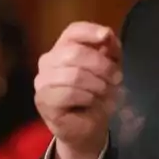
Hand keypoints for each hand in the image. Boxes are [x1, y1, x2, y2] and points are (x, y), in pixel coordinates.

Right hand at [35, 21, 121, 158]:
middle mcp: (48, 60)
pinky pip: (68, 94)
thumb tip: (107, 35)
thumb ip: (110, 50)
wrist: (88, 127)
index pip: (73, 31)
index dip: (90, 31)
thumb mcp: (110, 69)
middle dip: (101, 65)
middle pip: (74, 52)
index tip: (107, 36)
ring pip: (72, 75)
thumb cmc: (97, 94)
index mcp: (63, 48)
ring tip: (104, 93)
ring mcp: (42, 81)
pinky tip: (91, 103)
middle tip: (116, 78)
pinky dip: (86, 98)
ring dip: (96, 85)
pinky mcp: (43, 100)